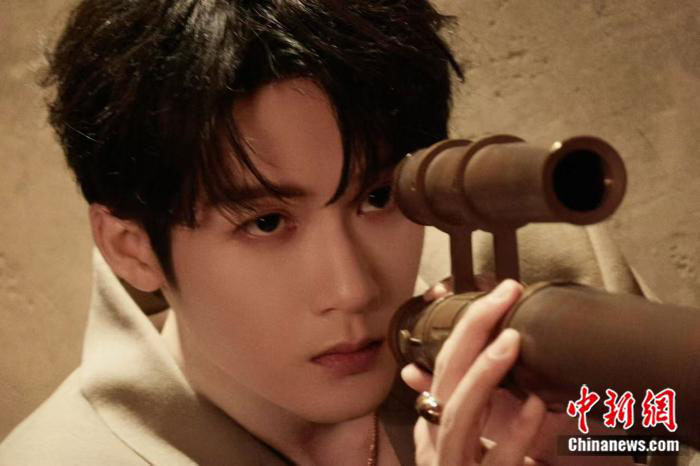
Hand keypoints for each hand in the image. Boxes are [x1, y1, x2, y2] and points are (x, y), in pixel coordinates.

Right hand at [402, 279, 546, 465]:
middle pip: (445, 379)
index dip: (464, 327)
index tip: (495, 292)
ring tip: (512, 341)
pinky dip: (515, 433)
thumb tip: (413, 370)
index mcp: (431, 426)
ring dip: (484, 375)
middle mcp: (436, 443)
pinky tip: (538, 407)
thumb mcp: (447, 446)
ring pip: (459, 416)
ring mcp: (453, 465)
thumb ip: (440, 406)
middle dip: (471, 332)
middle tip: (503, 294)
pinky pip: (496, 461)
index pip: (441, 365)